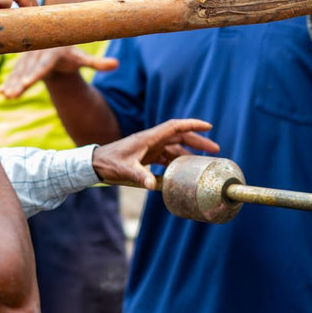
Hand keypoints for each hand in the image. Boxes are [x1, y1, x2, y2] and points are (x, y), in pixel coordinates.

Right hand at [0, 47, 118, 98]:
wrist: (55, 44)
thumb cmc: (70, 53)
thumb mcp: (83, 58)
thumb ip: (97, 63)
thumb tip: (117, 64)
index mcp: (51, 53)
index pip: (42, 67)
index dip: (33, 76)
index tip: (26, 84)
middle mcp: (37, 54)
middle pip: (27, 71)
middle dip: (18, 83)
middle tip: (11, 95)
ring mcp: (27, 59)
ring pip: (18, 72)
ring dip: (11, 84)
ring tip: (5, 96)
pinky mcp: (22, 63)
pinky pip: (14, 73)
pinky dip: (8, 81)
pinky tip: (1, 92)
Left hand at [91, 119, 219, 189]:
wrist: (96, 163)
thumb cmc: (109, 162)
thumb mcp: (125, 169)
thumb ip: (140, 176)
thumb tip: (155, 187)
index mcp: (150, 138)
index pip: (175, 127)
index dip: (193, 125)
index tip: (209, 127)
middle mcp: (152, 140)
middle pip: (180, 137)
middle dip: (198, 141)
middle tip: (215, 149)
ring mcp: (150, 147)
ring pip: (175, 147)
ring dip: (190, 152)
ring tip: (204, 161)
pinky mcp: (148, 155)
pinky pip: (167, 156)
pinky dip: (177, 161)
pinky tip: (184, 171)